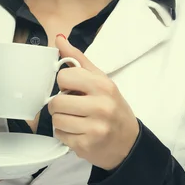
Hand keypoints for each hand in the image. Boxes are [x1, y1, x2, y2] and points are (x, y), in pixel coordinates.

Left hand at [49, 35, 139, 170]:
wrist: (128, 141)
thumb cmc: (112, 106)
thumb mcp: (100, 79)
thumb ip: (78, 59)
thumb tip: (59, 39)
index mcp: (103, 85)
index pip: (64, 77)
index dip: (64, 83)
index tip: (73, 88)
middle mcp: (101, 106)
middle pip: (56, 102)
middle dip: (60, 104)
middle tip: (72, 106)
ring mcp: (94, 128)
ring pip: (56, 120)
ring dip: (61, 120)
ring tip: (76, 119)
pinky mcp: (87, 146)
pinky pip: (60, 136)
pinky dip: (65, 134)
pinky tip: (78, 132)